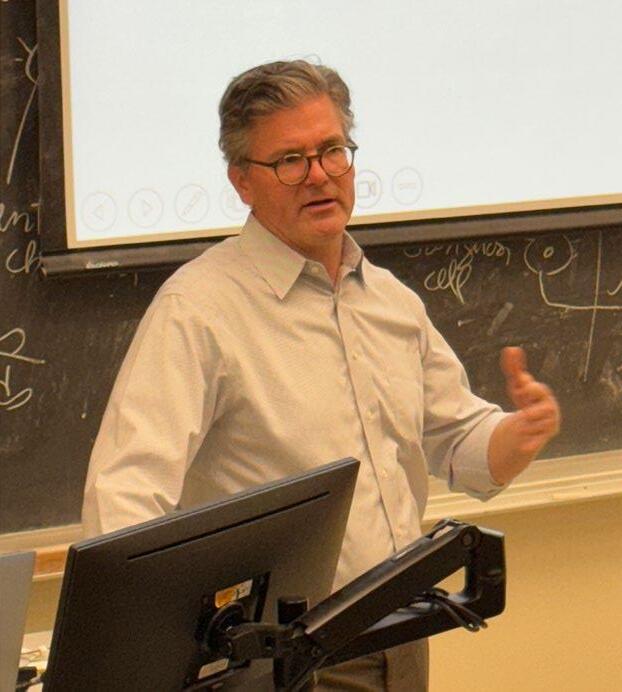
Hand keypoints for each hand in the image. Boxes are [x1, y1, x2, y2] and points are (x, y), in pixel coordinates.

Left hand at [488, 347, 560, 483]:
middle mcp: (548, 410)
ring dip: (530, 423)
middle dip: (536, 407)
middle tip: (524, 408)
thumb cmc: (526, 401)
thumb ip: (513, 369)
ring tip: (521, 423)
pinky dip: (531, 443)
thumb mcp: (516, 386)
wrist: (528, 424)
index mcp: (542, 396)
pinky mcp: (542, 438)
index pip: (540, 390)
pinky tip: (523, 446)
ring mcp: (547, 425)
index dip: (531, 388)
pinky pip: (539, 441)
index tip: (522, 386)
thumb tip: (510, 349)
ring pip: (541, 424)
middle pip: (547, 407)